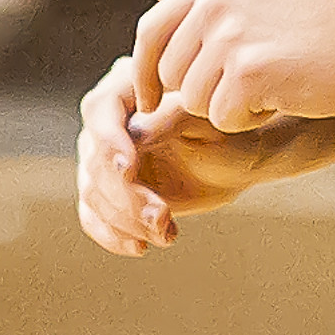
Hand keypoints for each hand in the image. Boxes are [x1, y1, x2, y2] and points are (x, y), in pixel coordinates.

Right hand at [76, 54, 280, 257]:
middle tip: (160, 216)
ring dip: (125, 220)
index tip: (129, 170)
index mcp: (129, 88)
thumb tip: (132, 133)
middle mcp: (109, 123)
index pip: (101, 111)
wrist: (241, 160)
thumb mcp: (208, 120)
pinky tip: (139, 246)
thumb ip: (171, 119)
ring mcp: (104, 158)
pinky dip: (112, 235)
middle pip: (95, 160)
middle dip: (125, 195)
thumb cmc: (230, 130)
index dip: (109, 142)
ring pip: (93, 193)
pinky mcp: (110, 191)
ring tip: (165, 231)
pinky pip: (95, 216)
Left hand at [133, 0, 334, 133]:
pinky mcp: (248, 70)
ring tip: (273, 83)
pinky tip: (283, 96)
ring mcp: (230, 32)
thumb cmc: (319, 29)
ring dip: (229, 107)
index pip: (150, 31)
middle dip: (203, 91)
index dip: (145, 73)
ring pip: (193, 101)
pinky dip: (251, 121)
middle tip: (254, 80)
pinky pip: (223, 119)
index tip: (151, 101)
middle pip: (170, 73)